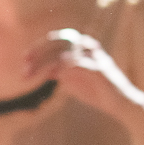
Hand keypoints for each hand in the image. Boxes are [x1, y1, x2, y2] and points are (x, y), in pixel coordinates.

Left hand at [23, 28, 143, 121]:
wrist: (119, 104)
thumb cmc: (96, 92)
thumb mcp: (73, 82)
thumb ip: (60, 73)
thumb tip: (45, 69)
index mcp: (83, 48)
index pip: (56, 40)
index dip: (38, 48)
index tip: (24, 60)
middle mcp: (89, 47)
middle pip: (58, 41)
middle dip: (38, 53)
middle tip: (24, 65)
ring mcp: (94, 56)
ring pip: (64, 51)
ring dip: (44, 62)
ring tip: (31, 74)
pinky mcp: (99, 68)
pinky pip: (76, 63)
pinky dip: (61, 67)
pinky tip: (50, 74)